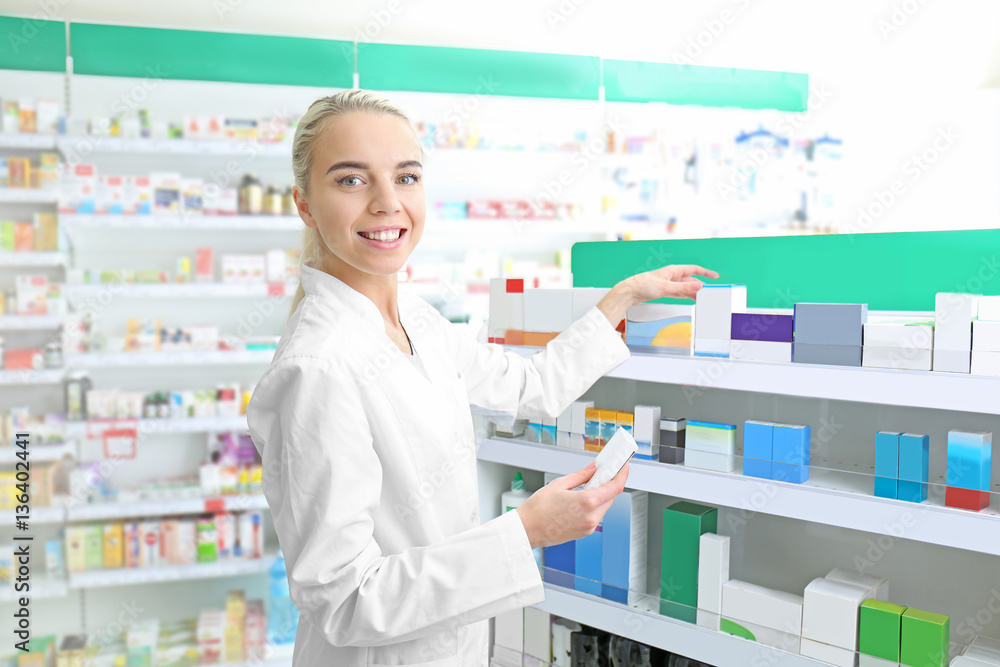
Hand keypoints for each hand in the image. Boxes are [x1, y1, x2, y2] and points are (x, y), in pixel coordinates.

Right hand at [515, 460, 630, 549]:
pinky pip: (595, 516)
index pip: (615, 487)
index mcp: (587, 502)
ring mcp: (589, 527)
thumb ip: (581, 475)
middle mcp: (591, 517)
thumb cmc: (538, 509)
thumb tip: (593, 469)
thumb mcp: (559, 484)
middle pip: (611, 497)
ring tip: (587, 485)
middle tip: (603, 472)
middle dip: (609, 484)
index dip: (622, 475)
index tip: (623, 467)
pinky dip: (593, 505)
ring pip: (604, 507)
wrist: (527, 529)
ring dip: (600, 495)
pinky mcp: (584, 533)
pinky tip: (581, 499)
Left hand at [596, 264, 719, 327]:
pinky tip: (691, 299)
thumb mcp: (666, 287)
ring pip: (685, 287)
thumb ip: (683, 288)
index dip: (706, 273)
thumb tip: (699, 286)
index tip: (715, 277)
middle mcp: (672, 276)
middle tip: (710, 294)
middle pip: (691, 280)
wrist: (629, 292)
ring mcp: (669, 283)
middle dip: (701, 286)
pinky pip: (679, 292)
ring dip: (694, 293)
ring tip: (703, 299)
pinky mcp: (664, 290)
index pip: (694, 269)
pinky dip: (686, 295)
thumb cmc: (643, 285)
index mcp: (673, 271)